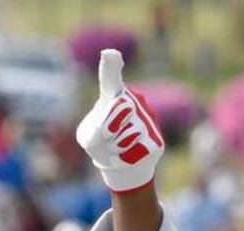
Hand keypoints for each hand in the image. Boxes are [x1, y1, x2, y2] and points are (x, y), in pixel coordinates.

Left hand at [74, 49, 164, 193]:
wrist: (120, 164)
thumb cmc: (101, 143)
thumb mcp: (88, 138)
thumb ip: (93, 133)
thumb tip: (108, 131)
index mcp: (113, 96)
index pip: (110, 78)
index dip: (110, 66)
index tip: (109, 54)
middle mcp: (134, 101)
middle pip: (119, 108)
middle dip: (107, 128)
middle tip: (106, 137)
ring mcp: (147, 120)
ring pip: (126, 135)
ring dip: (113, 147)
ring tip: (116, 148)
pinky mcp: (155, 141)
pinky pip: (134, 151)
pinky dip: (123, 159)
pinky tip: (125, 157)